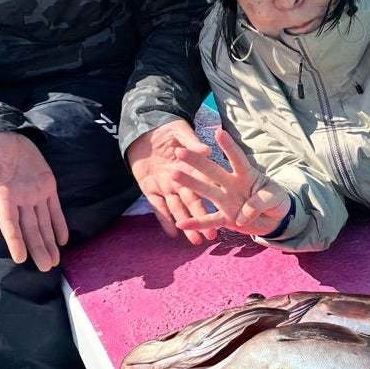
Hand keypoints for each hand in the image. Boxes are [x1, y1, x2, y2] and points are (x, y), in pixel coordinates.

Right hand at [0, 132, 68, 270]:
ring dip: (48, 242)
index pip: (9, 222)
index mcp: (3, 194)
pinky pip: (54, 209)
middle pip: (29, 229)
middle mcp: (20, 199)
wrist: (5, 136)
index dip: (14, 240)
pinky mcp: (47, 186)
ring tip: (54, 262)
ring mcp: (34, 194)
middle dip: (37, 248)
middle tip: (45, 268)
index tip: (19, 258)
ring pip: (42, 223)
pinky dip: (58, 224)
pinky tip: (62, 241)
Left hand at [126, 120, 218, 243]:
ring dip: (187, 224)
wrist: (142, 128)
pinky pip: (157, 206)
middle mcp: (181, 179)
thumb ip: (191, 142)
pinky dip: (164, 219)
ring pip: (178, 208)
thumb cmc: (167, 127)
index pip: (207, 183)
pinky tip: (172, 233)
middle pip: (194, 201)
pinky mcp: (150, 188)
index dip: (217, 197)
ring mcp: (165, 185)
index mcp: (191, 166)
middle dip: (203, 219)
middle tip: (212, 237)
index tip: (227, 210)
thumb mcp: (179, 132)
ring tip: (197, 241)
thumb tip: (206, 150)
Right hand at [167, 128, 291, 237]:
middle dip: (197, 162)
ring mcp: (226, 200)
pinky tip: (181, 223)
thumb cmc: (275, 200)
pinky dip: (196, 223)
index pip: (237, 158)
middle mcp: (232, 184)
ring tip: (173, 175)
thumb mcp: (274, 196)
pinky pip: (209, 220)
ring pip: (206, 191)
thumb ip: (260, 201)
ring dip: (191, 184)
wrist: (275, 219)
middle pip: (213, 171)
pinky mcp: (225, 218)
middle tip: (180, 152)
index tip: (219, 132)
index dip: (229, 146)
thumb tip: (241, 215)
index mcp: (246, 174)